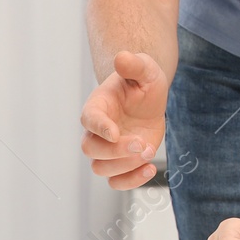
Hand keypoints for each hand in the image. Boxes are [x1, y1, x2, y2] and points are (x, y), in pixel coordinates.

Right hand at [79, 51, 168, 189]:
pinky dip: (132, 181)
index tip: (115, 133)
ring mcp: (107, 150)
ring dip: (125, 166)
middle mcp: (97, 131)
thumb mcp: (144, 69)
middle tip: (141, 144)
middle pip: (91, 150)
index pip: (89, 120)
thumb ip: (133, 65)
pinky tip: (150, 168)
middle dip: (116, 151)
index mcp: (97, 107)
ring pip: (101, 169)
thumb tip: (122, 57)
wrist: (149, 98)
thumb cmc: (142, 81)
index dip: (99, 128)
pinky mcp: (121, 163)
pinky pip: (116, 182)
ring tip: (149, 151)